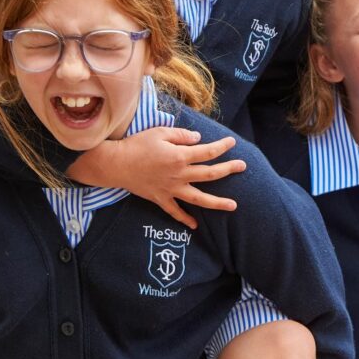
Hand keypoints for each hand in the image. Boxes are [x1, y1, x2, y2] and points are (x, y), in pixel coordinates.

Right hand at [67, 127, 244, 228]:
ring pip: (198, 198)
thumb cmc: (137, 145)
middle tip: (242, 166)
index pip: (207, 152)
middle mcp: (178, 175)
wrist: (115, 164)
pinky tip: (195, 226)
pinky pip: (175, 211)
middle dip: (228, 170)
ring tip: (233, 206)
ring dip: (217, 203)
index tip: (232, 143)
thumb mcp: (160, 132)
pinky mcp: (160, 199)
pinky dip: (185, 219)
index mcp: (179, 156)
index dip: (221, 147)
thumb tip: (198, 139)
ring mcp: (170, 189)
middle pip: (209, 174)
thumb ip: (181, 136)